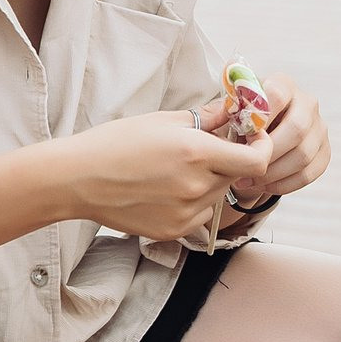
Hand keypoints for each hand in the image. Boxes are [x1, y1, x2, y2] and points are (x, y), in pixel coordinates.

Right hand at [57, 105, 273, 240]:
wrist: (78, 179)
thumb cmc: (116, 143)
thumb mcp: (163, 120)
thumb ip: (207, 118)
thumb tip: (235, 110)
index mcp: (196, 153)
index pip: (256, 161)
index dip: (262, 150)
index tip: (254, 141)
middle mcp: (196, 186)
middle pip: (236, 176)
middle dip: (229, 162)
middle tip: (206, 151)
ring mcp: (186, 213)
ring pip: (218, 196)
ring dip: (210, 183)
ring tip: (175, 171)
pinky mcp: (174, 231)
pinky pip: (200, 215)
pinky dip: (194, 203)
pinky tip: (165, 191)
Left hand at [238, 73, 330, 197]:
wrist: (261, 134)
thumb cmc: (243, 120)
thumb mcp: (231, 110)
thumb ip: (226, 110)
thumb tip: (224, 114)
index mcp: (283, 85)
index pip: (277, 94)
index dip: (260, 116)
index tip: (242, 133)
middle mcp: (307, 103)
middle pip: (297, 128)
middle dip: (269, 151)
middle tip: (246, 165)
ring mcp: (319, 128)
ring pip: (303, 155)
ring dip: (273, 172)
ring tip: (249, 180)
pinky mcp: (324, 152)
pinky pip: (309, 174)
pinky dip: (284, 184)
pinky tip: (264, 185)